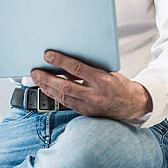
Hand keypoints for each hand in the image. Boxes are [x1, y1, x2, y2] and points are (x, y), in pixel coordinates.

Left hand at [30, 50, 152, 120]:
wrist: (132, 106)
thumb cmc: (120, 85)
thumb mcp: (108, 71)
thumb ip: (89, 68)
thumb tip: (67, 61)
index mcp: (103, 80)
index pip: (77, 69)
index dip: (61, 61)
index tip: (48, 55)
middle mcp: (95, 95)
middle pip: (65, 86)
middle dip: (47, 78)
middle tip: (35, 71)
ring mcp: (89, 106)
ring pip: (63, 97)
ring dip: (47, 87)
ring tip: (36, 78)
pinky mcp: (85, 113)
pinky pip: (66, 103)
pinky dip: (54, 95)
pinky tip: (46, 88)